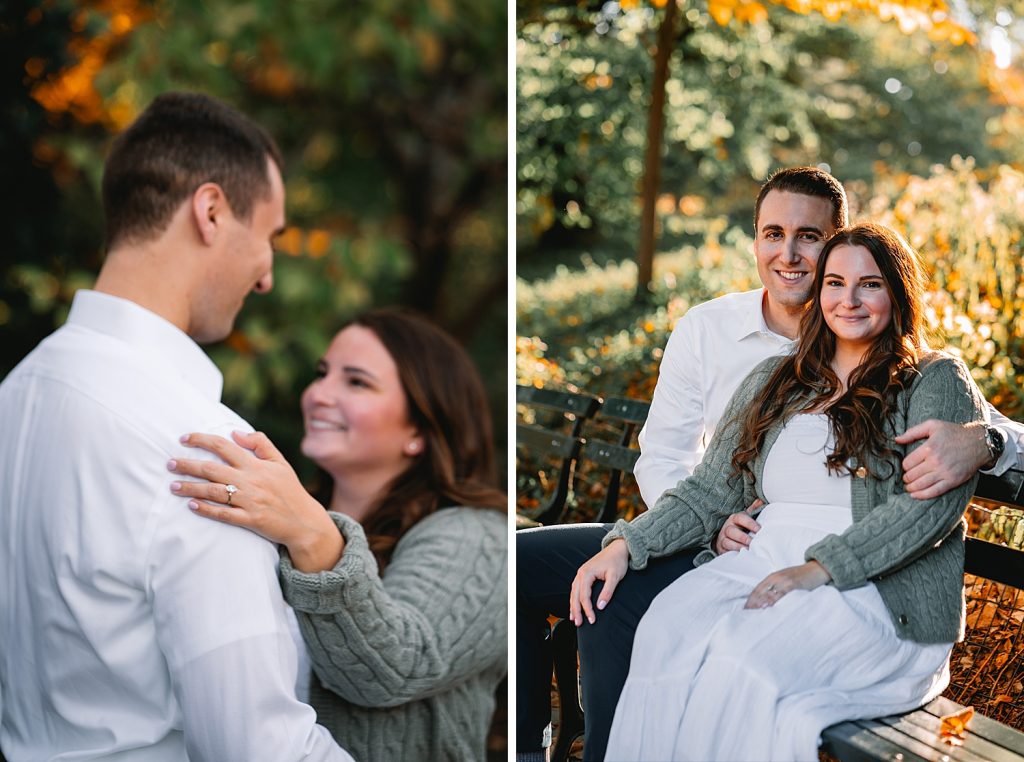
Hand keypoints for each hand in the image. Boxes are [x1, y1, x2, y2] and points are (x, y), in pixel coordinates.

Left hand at [168, 431, 343, 571]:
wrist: (304, 521)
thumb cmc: (290, 490)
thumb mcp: (280, 462)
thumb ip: (260, 444)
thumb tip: (235, 433)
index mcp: (256, 465)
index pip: (224, 446)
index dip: (201, 440)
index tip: (183, 439)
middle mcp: (250, 481)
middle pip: (212, 469)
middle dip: (187, 465)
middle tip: (169, 463)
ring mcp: (249, 501)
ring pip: (213, 492)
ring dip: (191, 488)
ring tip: (173, 485)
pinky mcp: (250, 519)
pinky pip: (223, 514)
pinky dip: (206, 509)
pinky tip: (192, 505)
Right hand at [569, 539, 628, 625]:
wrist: (618, 548)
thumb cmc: (617, 561)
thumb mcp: (614, 577)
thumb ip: (607, 592)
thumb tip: (600, 607)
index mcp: (587, 573)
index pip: (584, 596)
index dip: (587, 610)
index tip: (592, 620)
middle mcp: (581, 573)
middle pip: (575, 595)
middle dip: (576, 610)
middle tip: (579, 623)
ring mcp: (581, 573)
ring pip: (574, 592)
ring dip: (573, 606)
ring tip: (574, 618)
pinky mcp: (584, 574)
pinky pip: (576, 589)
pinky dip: (575, 599)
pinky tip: (575, 606)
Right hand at [714, 499, 763, 553]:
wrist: (724, 539)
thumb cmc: (739, 528)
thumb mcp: (745, 518)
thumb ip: (753, 510)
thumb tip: (761, 500)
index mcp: (733, 519)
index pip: (740, 518)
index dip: (749, 523)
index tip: (759, 529)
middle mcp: (726, 528)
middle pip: (731, 531)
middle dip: (743, 537)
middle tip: (752, 542)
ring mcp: (722, 539)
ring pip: (727, 542)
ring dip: (738, 547)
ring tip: (748, 551)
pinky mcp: (721, 550)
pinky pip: (725, 552)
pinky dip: (733, 554)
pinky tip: (741, 556)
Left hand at [744, 561, 830, 609]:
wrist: (817, 568)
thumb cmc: (801, 576)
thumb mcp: (785, 580)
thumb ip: (776, 587)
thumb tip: (767, 601)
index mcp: (772, 576)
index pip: (757, 589)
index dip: (751, 600)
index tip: (745, 609)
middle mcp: (776, 577)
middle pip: (760, 592)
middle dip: (753, 603)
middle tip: (747, 615)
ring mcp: (784, 580)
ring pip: (769, 593)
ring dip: (761, 603)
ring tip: (755, 614)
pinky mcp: (794, 584)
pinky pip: (782, 593)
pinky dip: (775, 600)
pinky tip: (770, 607)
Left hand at [895, 420, 987, 499]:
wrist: (979, 443)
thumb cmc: (954, 432)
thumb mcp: (933, 425)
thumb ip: (913, 432)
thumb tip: (896, 439)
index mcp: (929, 448)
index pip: (907, 463)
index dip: (904, 466)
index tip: (907, 466)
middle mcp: (935, 461)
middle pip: (912, 475)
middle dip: (906, 478)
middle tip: (906, 478)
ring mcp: (944, 472)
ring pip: (920, 485)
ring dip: (911, 488)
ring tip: (909, 487)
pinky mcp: (953, 481)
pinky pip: (934, 491)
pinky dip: (922, 495)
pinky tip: (915, 495)